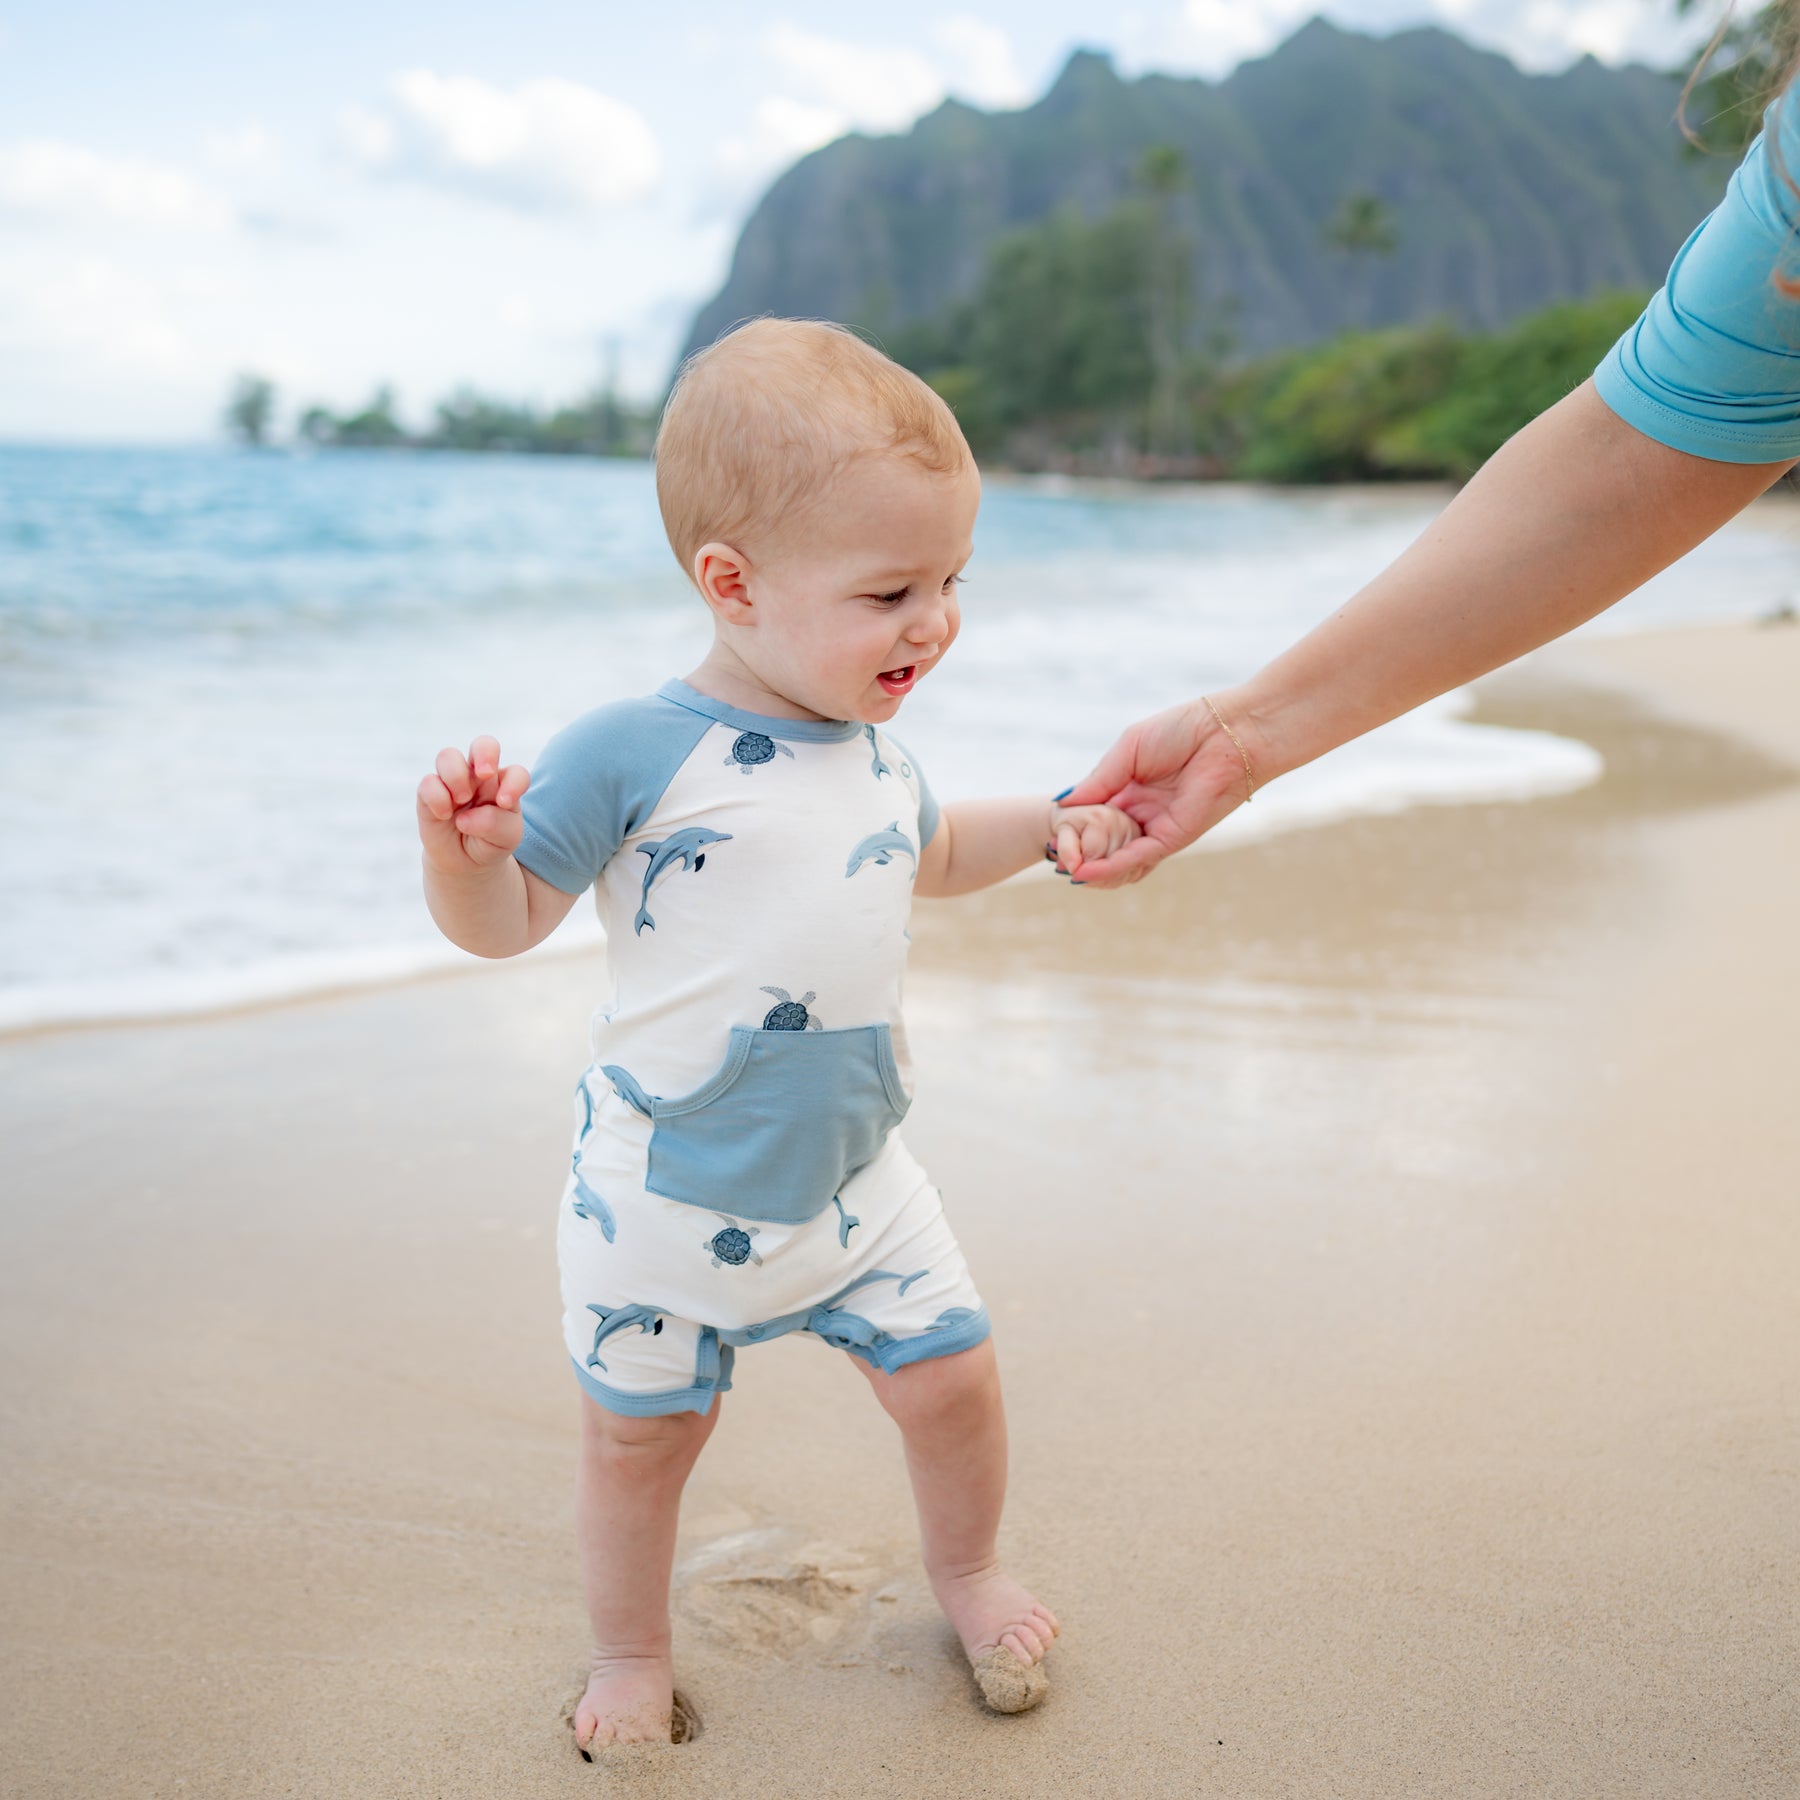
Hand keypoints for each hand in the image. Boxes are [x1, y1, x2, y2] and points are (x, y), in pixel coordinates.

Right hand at [417, 736, 529, 873]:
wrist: (463, 862)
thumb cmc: (490, 843)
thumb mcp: (506, 839)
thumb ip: (495, 824)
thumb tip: (465, 817)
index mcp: (504, 785)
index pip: (515, 773)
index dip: (513, 783)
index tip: (505, 804)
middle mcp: (478, 777)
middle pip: (483, 744)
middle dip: (485, 753)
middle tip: (484, 774)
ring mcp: (452, 782)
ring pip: (448, 755)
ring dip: (456, 776)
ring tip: (461, 799)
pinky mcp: (429, 793)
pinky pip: (428, 782)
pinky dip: (436, 798)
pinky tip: (443, 815)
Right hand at [1055, 697, 1254, 887]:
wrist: (1230, 732)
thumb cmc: (1182, 729)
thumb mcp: (1129, 750)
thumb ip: (1099, 780)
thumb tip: (1064, 804)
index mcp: (1131, 787)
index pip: (1096, 815)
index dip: (1075, 826)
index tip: (1053, 834)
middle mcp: (1143, 811)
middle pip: (1106, 839)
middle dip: (1081, 851)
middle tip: (1055, 857)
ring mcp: (1158, 826)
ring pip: (1121, 855)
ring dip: (1095, 866)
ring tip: (1066, 871)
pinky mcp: (1175, 837)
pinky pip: (1140, 856)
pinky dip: (1115, 866)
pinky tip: (1090, 871)